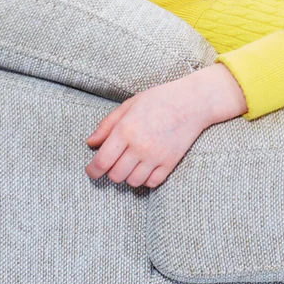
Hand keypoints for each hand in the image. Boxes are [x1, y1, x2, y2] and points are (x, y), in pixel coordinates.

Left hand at [84, 75, 212, 187]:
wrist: (192, 103)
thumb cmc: (159, 100)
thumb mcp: (129, 105)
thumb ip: (107, 125)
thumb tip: (91, 143)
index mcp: (126, 129)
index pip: (102, 161)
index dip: (92, 170)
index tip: (91, 170)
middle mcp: (139, 146)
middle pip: (115, 175)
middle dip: (110, 171)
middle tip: (115, 161)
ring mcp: (156, 157)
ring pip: (132, 182)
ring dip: (128, 176)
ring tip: (131, 163)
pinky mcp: (170, 163)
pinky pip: (151, 183)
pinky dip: (145, 179)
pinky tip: (145, 167)